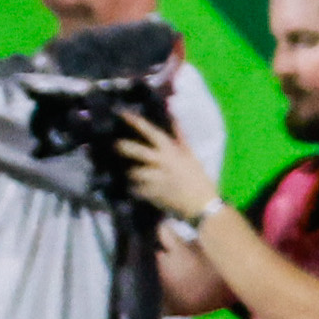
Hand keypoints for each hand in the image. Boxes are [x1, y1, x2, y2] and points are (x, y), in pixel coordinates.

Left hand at [116, 111, 217, 225]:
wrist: (202, 206)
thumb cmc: (199, 179)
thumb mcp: (192, 157)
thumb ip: (181, 138)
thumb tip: (174, 118)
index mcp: (172, 152)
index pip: (152, 133)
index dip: (137, 122)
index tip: (122, 113)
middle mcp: (162, 163)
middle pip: (137, 151)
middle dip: (124, 147)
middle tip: (116, 145)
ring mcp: (156, 178)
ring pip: (134, 172)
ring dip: (131, 173)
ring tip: (130, 173)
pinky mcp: (151, 194)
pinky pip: (136, 189)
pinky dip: (135, 188)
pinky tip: (137, 189)